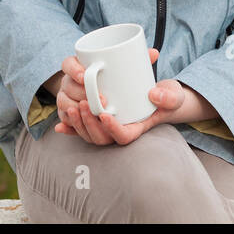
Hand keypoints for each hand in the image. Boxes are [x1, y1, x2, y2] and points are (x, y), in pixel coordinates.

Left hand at [52, 48, 188, 145]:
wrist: (163, 96)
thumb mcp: (174, 95)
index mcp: (138, 128)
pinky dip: (72, 130)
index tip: (105, 114)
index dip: (112, 129)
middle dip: (90, 124)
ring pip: (91, 135)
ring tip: (72, 107)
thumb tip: (154, 95)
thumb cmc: (169, 97)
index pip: (123, 137)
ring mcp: (111, 128)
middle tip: (83, 104)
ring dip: (79, 124)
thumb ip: (169, 96)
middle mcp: (122, 131)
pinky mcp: (102, 121)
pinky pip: (84, 131)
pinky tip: (60, 127)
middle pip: (102, 137)